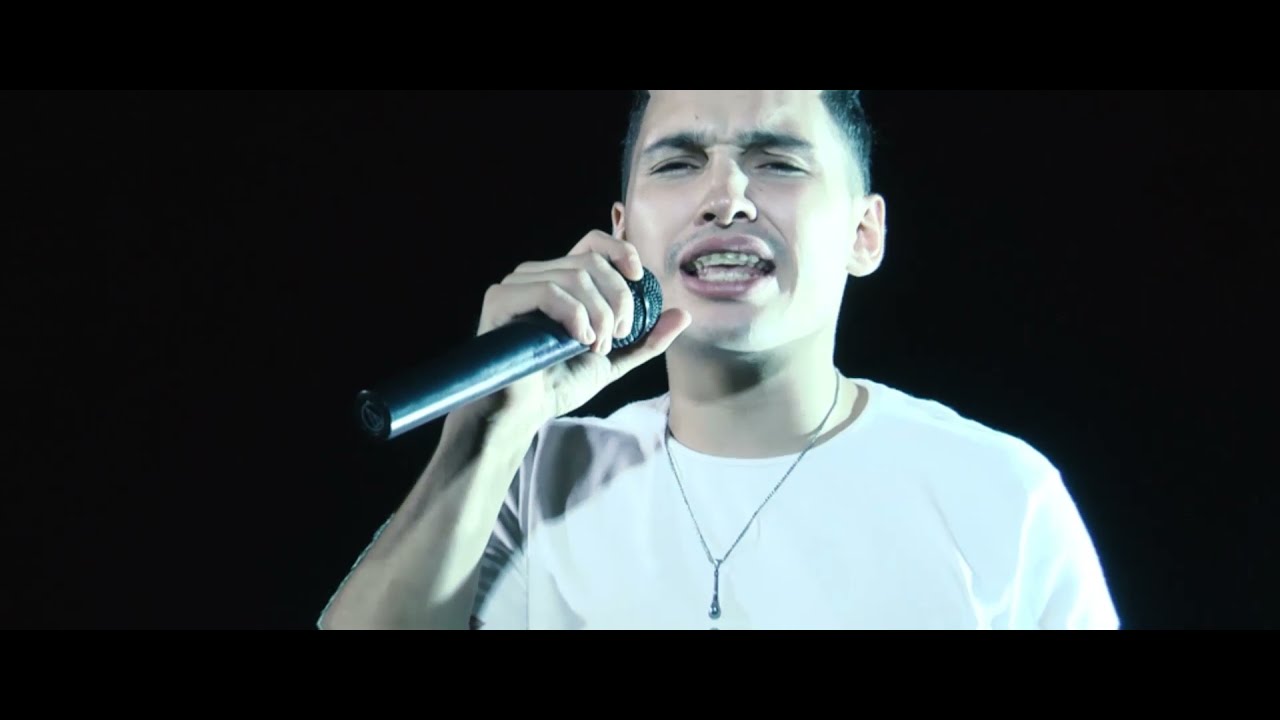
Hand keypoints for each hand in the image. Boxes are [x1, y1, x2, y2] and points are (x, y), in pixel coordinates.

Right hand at [467, 230, 690, 428]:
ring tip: (596, 346)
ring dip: (599, 314)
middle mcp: (538, 275)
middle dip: (618, 300)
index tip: (638, 278)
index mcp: (562, 281)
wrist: (525, 412)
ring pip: (575, 277)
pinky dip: (574, 315)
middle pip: (592, 263)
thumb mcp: (614, 360)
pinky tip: (580, 340)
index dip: (620, 251)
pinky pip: (548, 290)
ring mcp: (517, 284)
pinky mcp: (501, 299)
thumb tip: (683, 315)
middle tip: (617, 336)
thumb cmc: (560, 383)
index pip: (593, 243)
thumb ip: (646, 339)